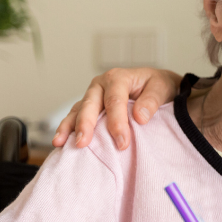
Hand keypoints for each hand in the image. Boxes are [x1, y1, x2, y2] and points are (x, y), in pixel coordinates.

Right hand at [52, 67, 181, 149]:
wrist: (155, 84)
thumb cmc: (157, 86)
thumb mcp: (161, 88)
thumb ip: (152, 101)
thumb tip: (140, 118)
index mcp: (118, 78)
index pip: (115, 101)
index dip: (117, 123)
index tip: (122, 143)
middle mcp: (101, 85)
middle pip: (90, 104)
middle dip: (86, 125)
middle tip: (83, 144)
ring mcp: (92, 96)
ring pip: (78, 110)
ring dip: (68, 127)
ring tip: (60, 143)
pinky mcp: (89, 107)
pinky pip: (75, 117)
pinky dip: (67, 129)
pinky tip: (60, 143)